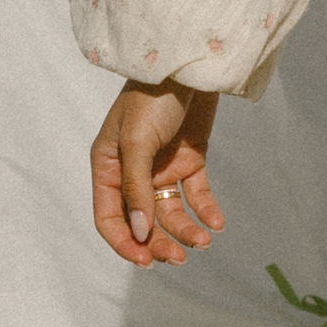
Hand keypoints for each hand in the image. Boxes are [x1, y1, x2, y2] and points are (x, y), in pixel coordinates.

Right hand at [90, 78, 225, 268]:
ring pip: (171, 213)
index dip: (125, 243)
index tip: (146, 261)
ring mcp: (161, 168)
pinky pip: (196, 195)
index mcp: (108, 167)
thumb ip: (136, 188)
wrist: (190, 66)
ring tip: (205, 240)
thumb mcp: (137, 141)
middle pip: (142, 222)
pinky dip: (206, 210)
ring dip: (186, 230)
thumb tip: (139, 232)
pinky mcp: (189, 161)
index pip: (109, 218)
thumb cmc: (153, 96)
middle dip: (160, 242)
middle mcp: (132, 173)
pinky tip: (217, 223)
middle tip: (181, 257)